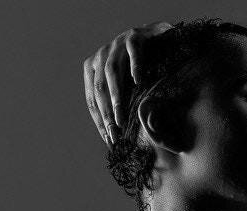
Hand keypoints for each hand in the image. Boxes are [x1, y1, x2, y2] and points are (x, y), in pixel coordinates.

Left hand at [83, 23, 173, 145]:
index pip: (92, 99)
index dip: (99, 121)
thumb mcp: (122, 85)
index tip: (109, 139)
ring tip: (121, 118)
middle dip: (106, 115)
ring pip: (112, 73)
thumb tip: (113, 135)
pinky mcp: (134, 36)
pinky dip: (135, 66)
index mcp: (92, 69)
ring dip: (116, 98)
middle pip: (99, 89)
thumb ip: (115, 102)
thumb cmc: (137, 68)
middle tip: (115, 134)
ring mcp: (116, 45)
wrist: (154, 37)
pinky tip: (138, 81)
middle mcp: (101, 56)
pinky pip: (133, 52)